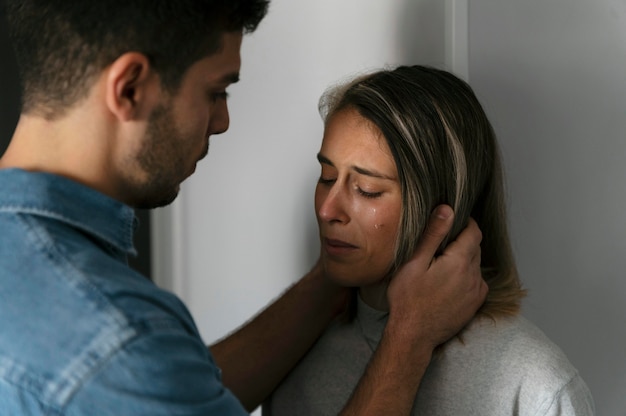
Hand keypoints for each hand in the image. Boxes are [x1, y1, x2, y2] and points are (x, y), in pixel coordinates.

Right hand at [386, 204, 486, 349]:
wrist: (413, 335)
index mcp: (460, 261)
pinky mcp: (474, 305)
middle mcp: (474, 276)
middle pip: (475, 247)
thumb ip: (433, 235)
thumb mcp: (414, 262)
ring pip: (475, 265)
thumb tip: (447, 209)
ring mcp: (476, 292)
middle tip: (439, 244)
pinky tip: (447, 282)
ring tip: (440, 264)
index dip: (464, 223)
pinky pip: (476, 282)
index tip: (451, 221)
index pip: (474, 232)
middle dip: (462, 241)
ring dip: (464, 259)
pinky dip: (466, 276)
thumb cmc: (408, 298)